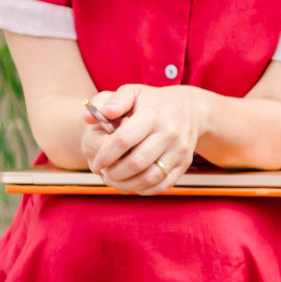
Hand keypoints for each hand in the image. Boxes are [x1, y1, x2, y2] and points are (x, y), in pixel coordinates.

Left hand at [82, 84, 206, 194]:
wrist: (191, 109)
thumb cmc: (153, 102)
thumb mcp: (132, 92)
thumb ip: (108, 101)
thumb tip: (89, 117)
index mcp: (152, 115)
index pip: (123, 140)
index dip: (105, 155)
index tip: (96, 162)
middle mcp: (169, 134)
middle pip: (136, 163)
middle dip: (114, 173)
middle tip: (104, 173)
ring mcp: (179, 150)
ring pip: (150, 178)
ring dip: (127, 185)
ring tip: (114, 181)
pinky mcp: (184, 163)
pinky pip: (163, 185)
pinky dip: (144, 190)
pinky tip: (132, 184)